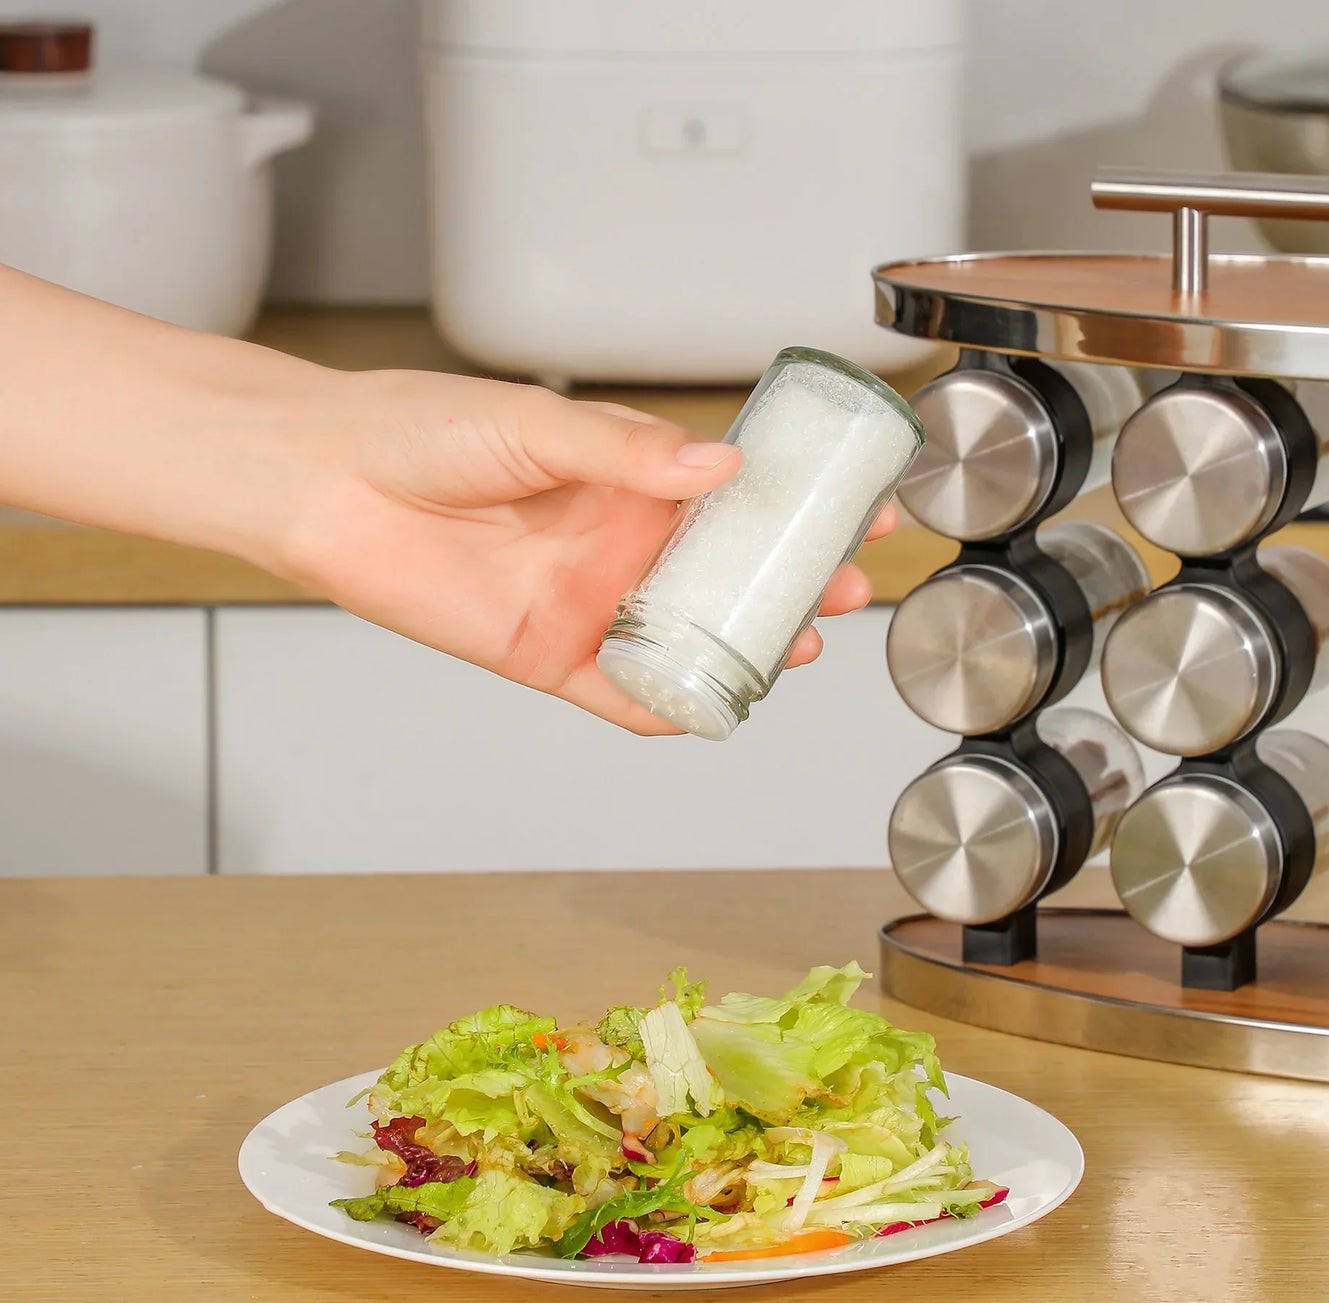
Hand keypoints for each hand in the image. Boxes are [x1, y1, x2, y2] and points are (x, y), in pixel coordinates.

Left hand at [280, 371, 895, 733]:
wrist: (325, 483)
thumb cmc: (416, 431)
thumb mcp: (531, 422)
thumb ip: (622, 450)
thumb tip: (715, 465)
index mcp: (628, 478)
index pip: (736, 497)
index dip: (798, 505)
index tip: (858, 505)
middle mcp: (619, 543)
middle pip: (729, 575)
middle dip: (792, 583)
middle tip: (844, 588)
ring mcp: (590, 602)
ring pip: (690, 638)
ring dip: (748, 646)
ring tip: (797, 644)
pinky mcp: (549, 654)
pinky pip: (623, 694)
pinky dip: (669, 708)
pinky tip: (712, 707)